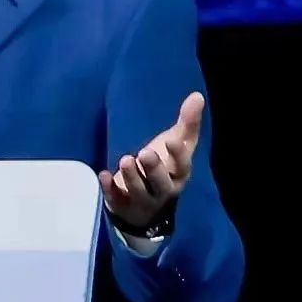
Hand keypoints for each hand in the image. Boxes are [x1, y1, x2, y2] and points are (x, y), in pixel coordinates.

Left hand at [100, 92, 204, 227]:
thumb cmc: (164, 167)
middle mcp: (163, 190)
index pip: (183, 166)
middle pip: (161, 183)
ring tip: (125, 160)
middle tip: (145, 153)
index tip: (172, 140)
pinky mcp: (122, 206)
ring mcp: (142, 200)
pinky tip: (103, 174)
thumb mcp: (177, 143)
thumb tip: (198, 95)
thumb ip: (187, 122)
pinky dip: (109, 189)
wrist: (145, 202)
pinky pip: (116, 200)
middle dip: (154, 169)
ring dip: (132, 178)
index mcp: (178, 174)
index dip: (178, 155)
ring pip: (139, 192)